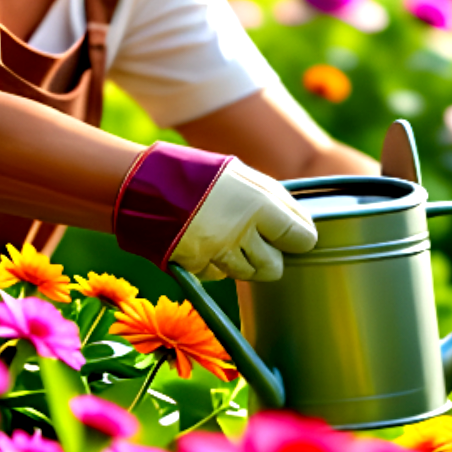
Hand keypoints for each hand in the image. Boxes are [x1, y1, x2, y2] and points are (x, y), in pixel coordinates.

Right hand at [170, 160, 317, 281]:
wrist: (146, 183)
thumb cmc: (202, 177)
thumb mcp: (245, 179)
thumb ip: (276, 204)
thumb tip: (305, 229)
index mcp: (259, 203)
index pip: (301, 238)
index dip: (300, 240)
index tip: (295, 238)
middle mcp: (241, 231)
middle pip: (273, 267)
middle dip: (270, 258)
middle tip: (260, 242)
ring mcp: (217, 251)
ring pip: (246, 274)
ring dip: (243, 262)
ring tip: (229, 238)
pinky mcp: (196, 265)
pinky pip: (218, 274)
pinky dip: (216, 264)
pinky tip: (207, 243)